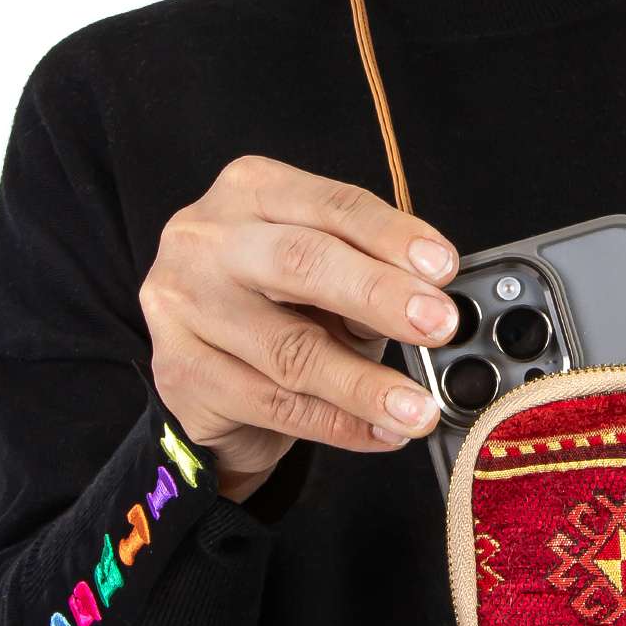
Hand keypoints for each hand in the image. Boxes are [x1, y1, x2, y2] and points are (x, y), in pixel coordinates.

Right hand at [142, 155, 460, 501]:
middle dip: (379, 295)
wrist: (208, 380)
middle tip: (438, 325)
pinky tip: (382, 433)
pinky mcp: (181, 372)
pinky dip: (340, 424)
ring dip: (366, 385)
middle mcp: (207, 238)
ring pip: (290, 349)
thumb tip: (438, 309)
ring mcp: (184, 305)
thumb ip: (373, 280)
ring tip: (418, 409)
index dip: (392, 236)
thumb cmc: (281, 311)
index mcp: (252, 192)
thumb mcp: (330, 283)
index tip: (443, 267)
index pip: (332, 204)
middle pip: (301, 262)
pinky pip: (275, 405)